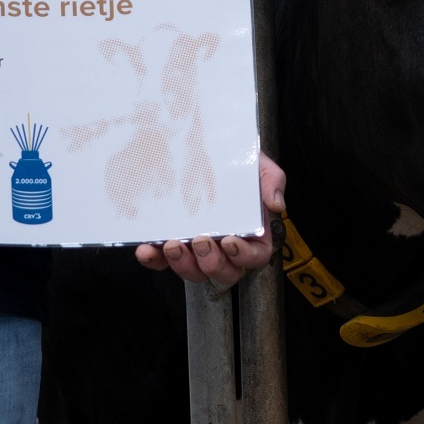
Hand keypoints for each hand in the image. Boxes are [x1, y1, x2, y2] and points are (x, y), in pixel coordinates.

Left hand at [136, 153, 286, 285]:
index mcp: (252, 234)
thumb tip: (276, 205)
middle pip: (224, 273)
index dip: (244, 256)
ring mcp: (198, 251)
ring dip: (183, 265)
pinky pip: (162, 263)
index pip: (255, 257)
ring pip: (194, 273)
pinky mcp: (173, 247)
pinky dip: (154, 260)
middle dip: (211, 262)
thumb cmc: (237, 164)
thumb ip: (272, 181)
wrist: (206, 149)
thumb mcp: (260, 166)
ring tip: (171, 244)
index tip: (231, 241)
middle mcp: (225, 248)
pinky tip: (146, 249)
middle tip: (200, 241)